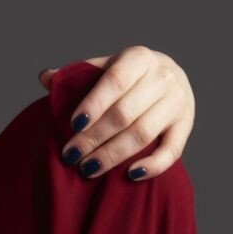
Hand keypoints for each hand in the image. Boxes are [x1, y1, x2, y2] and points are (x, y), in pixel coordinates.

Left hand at [37, 45, 194, 180]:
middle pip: (126, 112)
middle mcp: (163, 77)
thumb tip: (46, 77)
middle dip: (95, 136)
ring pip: (144, 133)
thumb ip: (77, 75)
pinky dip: (153, 165)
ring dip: (114, 154)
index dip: (94, 103)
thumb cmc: (128, 77)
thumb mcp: (106, 67)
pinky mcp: (186, 125)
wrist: (169, 78)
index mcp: (140, 58)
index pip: (116, 80)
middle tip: (71, 155)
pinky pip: (172, 150)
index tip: (73, 125)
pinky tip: (130, 175)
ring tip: (88, 168)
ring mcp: (178, 102)